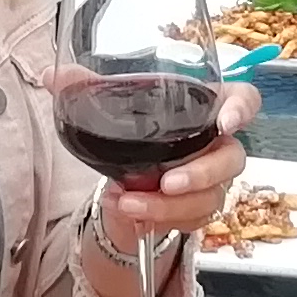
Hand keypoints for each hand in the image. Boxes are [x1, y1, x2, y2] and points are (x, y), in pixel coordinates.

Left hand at [88, 79, 262, 252]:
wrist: (126, 177)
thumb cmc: (135, 130)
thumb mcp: (112, 106)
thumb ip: (86, 88)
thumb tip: (52, 76)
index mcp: (204, 105)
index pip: (244, 99)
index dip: (242, 109)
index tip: (226, 123)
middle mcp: (215, 143)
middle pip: (232, 159)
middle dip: (201, 174)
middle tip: (168, 182)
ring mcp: (210, 179)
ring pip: (210, 198)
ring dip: (169, 206)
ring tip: (129, 203)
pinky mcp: (197, 208)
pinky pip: (190, 220)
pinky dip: (157, 219)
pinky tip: (127, 211)